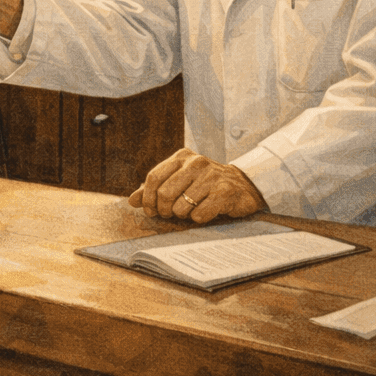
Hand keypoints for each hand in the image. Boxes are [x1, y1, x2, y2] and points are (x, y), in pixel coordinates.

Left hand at [128, 149, 267, 223]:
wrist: (243, 185)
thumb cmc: (205, 184)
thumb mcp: (180, 180)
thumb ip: (155, 188)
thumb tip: (132, 200)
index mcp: (182, 157)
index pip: (153, 177)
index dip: (147, 198)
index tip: (150, 210)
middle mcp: (196, 163)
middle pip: (164, 193)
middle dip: (164, 210)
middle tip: (171, 214)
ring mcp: (211, 176)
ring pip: (181, 206)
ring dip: (183, 215)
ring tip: (191, 211)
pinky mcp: (225, 192)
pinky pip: (200, 214)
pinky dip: (198, 218)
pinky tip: (205, 212)